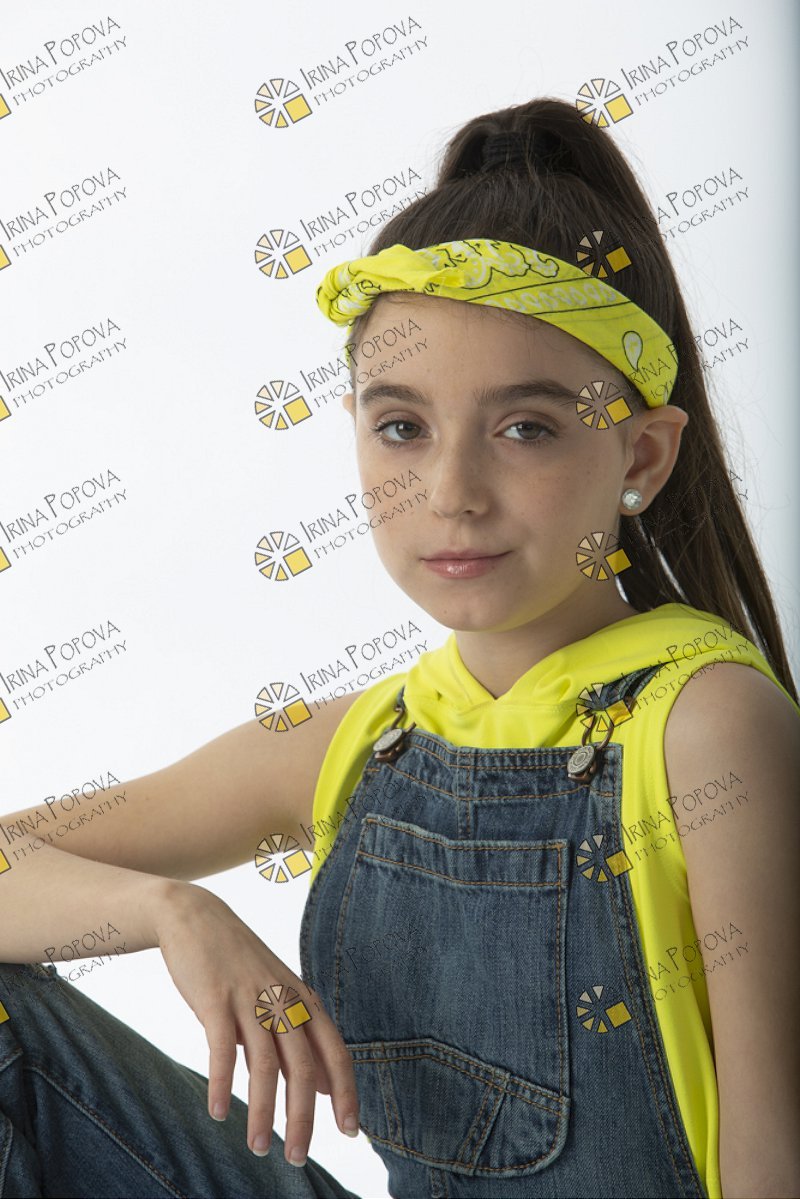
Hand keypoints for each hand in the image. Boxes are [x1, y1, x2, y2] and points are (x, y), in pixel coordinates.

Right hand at [154, 880, 358, 1164]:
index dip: (345, 1091)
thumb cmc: (238, 963)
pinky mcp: (214, 997)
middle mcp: (282, 999)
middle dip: (303, 1116)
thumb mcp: (277, 996)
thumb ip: (299, 1041)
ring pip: (263, 1064)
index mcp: (302, 999)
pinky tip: (218, 1112)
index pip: (335, 1051)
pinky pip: (221, 1048)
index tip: (350, 1131)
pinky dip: (221, 1083)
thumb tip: (327, 1087)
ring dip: (262, 1111)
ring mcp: (248, 997)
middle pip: (302, 1066)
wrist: (195, 916)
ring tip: (258, 1148)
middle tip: (298, 1158)